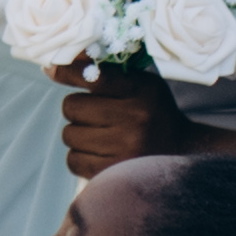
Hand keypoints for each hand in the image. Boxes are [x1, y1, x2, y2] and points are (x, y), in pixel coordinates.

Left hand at [49, 59, 185, 175]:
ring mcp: (124, 148)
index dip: (67, 72)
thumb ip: (104, 70)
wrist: (183, 151)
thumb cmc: (153, 111)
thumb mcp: (139, 83)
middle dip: (76, 107)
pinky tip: (96, 151)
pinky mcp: (115, 172)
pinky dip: (79, 155)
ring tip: (99, 133)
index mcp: (140, 91)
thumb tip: (55, 64)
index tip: (52, 70)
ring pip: (69, 134)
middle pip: (72, 107)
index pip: (94, 76)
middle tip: (92, 112)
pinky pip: (73, 160)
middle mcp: (133, 119)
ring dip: (77, 132)